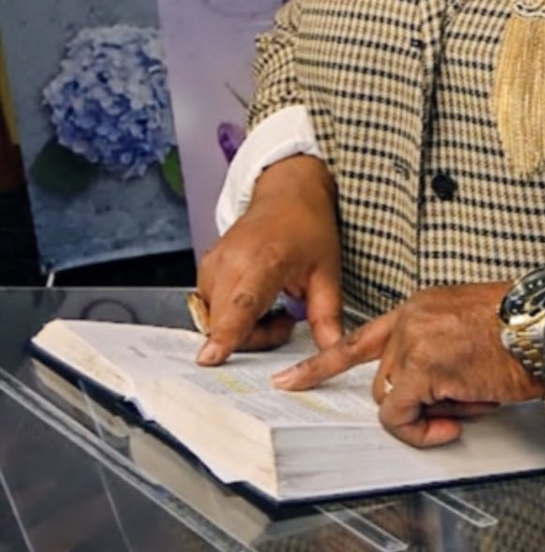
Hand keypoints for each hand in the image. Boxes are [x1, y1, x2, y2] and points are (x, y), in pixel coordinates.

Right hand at [195, 155, 342, 363]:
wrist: (288, 194)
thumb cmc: (308, 227)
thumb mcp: (327, 273)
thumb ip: (327, 317)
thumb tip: (332, 353)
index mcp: (265, 260)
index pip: (241, 304)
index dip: (226, 333)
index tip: (210, 358)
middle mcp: (231, 261)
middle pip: (224, 322)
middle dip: (252, 338)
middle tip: (285, 321)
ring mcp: (213, 263)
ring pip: (215, 320)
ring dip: (242, 328)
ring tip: (273, 308)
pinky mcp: (205, 268)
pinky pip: (211, 309)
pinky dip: (231, 316)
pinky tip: (256, 302)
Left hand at [271, 281, 543, 446]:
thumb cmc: (528, 330)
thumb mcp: (475, 330)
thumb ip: (442, 353)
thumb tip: (437, 396)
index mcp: (421, 306)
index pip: (361, 338)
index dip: (322, 364)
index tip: (290, 380)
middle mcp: (410, 318)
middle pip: (385, 380)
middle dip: (421, 400)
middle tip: (466, 400)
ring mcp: (412, 341)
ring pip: (392, 399)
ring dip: (430, 412)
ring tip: (476, 397)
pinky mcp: (420, 368)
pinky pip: (400, 416)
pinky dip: (421, 430)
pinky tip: (454, 422)